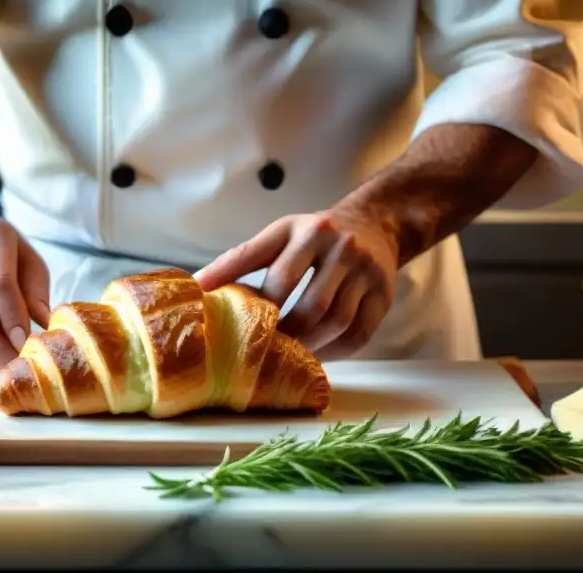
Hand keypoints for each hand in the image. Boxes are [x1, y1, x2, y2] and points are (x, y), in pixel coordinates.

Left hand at [195, 208, 398, 359]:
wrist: (372, 223)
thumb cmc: (315, 234)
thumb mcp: (279, 233)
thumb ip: (242, 258)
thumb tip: (198, 285)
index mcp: (307, 230)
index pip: (279, 273)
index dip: (257, 304)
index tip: (235, 327)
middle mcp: (340, 247)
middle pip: (311, 303)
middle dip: (286, 333)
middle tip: (264, 352)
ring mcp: (366, 271)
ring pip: (336, 321)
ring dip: (310, 345)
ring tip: (288, 358)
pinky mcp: (384, 294)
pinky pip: (360, 333)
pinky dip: (336, 351)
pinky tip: (317, 355)